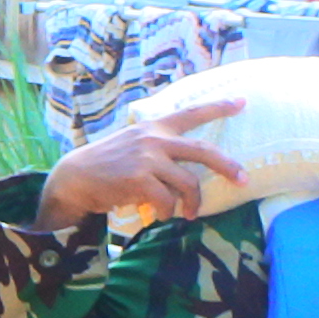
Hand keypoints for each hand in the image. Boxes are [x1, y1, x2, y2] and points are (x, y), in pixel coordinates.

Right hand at [42, 108, 249, 226]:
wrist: (75, 177)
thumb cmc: (106, 165)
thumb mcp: (132, 144)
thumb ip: (156, 147)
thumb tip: (184, 170)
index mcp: (155, 127)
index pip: (192, 113)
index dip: (219, 107)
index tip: (242, 102)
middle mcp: (154, 139)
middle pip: (203, 151)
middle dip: (228, 166)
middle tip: (243, 179)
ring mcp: (147, 158)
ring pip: (188, 183)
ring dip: (191, 204)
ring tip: (187, 213)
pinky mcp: (140, 179)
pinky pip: (167, 201)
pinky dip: (168, 212)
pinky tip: (161, 216)